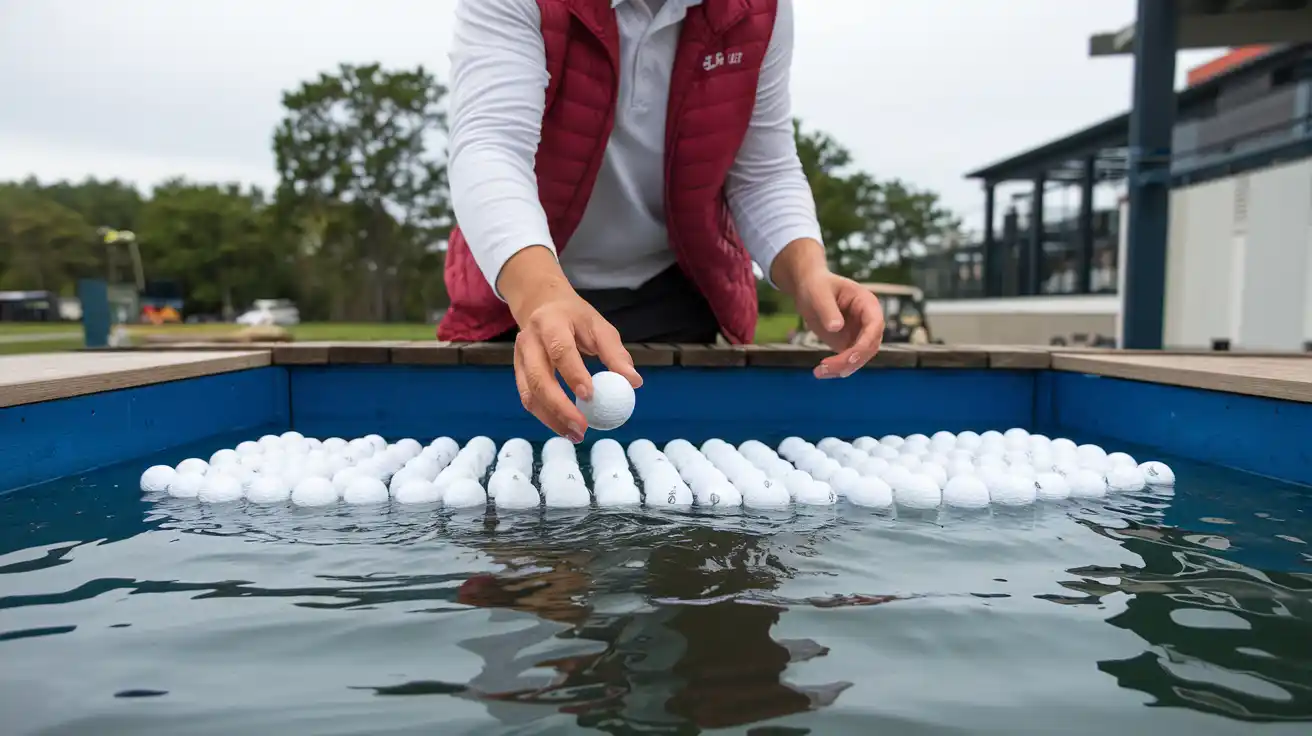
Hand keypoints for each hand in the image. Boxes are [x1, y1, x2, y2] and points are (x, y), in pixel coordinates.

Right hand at [500, 247, 642, 441]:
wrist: (543, 307)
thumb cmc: (576, 319)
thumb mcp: (599, 327)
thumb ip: (615, 353)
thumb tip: (634, 382)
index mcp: (551, 323)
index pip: (560, 350)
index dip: (573, 374)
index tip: (590, 396)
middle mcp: (529, 340)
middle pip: (538, 377)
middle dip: (559, 407)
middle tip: (582, 427)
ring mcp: (519, 358)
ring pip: (529, 394)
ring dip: (551, 418)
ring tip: (575, 435)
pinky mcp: (518, 373)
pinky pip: (528, 399)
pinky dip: (546, 416)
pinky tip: (564, 427)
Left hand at [791, 271, 885, 377]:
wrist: (809, 290)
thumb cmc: (816, 286)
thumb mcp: (819, 293)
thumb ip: (828, 309)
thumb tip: (836, 327)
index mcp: (868, 304)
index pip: (875, 326)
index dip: (865, 343)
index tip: (848, 356)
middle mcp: (869, 322)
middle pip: (869, 347)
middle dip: (851, 360)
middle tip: (826, 367)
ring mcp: (860, 335)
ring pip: (860, 358)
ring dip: (843, 368)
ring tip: (820, 372)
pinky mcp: (850, 344)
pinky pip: (848, 361)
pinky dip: (837, 369)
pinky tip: (821, 372)